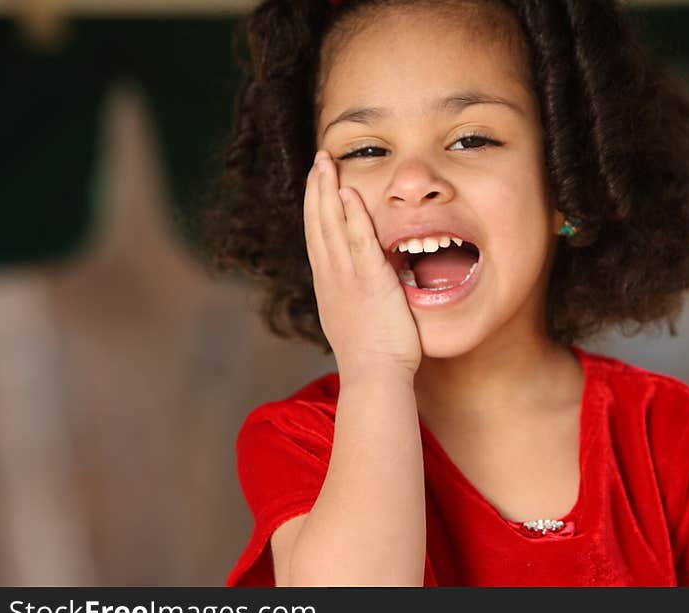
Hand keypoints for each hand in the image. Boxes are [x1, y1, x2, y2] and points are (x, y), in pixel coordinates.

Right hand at [303, 151, 421, 380]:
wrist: (374, 377)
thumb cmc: (372, 357)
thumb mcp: (356, 319)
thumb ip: (357, 297)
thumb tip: (364, 288)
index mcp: (329, 285)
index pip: (318, 238)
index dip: (315, 208)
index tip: (316, 184)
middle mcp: (331, 277)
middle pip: (317, 224)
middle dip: (316, 189)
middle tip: (318, 160)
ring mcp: (347, 278)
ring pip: (331, 226)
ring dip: (327, 191)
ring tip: (325, 162)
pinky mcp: (369, 282)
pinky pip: (358, 241)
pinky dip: (351, 215)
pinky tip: (348, 192)